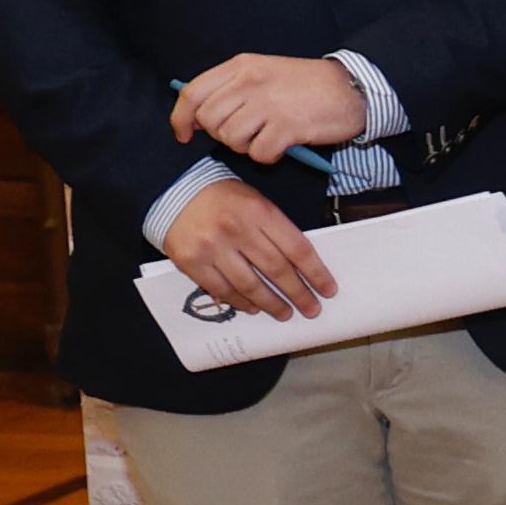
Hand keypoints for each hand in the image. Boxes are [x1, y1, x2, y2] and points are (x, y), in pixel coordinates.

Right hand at [160, 181, 337, 322]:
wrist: (176, 191)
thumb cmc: (225, 199)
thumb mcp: (257, 203)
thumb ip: (277, 230)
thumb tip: (301, 266)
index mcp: (260, 212)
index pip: (297, 248)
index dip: (316, 273)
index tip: (328, 290)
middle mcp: (237, 230)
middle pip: (276, 270)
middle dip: (298, 294)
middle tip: (311, 309)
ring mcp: (212, 247)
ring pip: (249, 285)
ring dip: (271, 303)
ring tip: (284, 313)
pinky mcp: (191, 261)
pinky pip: (221, 289)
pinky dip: (240, 302)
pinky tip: (253, 307)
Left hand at [170, 53, 366, 162]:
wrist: (353, 87)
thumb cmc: (307, 84)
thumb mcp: (264, 72)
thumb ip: (232, 88)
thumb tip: (199, 116)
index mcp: (241, 66)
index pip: (192, 93)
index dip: (181, 118)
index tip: (185, 134)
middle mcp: (250, 82)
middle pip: (209, 120)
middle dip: (221, 135)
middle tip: (244, 135)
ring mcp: (268, 104)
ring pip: (231, 138)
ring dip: (246, 146)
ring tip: (266, 138)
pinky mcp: (288, 126)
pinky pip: (259, 153)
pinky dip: (268, 156)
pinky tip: (283, 145)